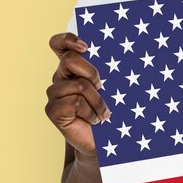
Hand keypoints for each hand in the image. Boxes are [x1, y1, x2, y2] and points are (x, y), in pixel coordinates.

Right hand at [45, 32, 110, 156]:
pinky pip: (76, 102)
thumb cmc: (111, 112)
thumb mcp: (113, 88)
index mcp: (73, 68)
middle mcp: (60, 77)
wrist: (104, 143)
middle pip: (69, 59)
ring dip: (98, 101)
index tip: (86, 46)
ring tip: (104, 113)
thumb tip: (129, 56)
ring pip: (79, 85)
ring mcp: (55, 93)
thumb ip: (110, 72)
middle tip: (103, 87)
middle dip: (92, 72)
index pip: (59, 44)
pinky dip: (91, 112)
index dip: (68, 40)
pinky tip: (95, 120)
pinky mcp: (52, 110)